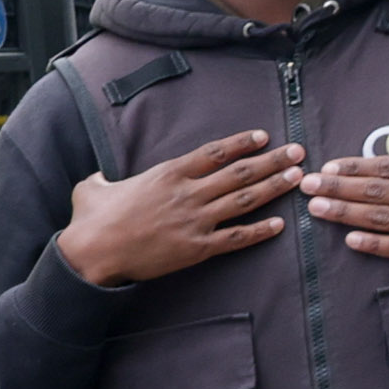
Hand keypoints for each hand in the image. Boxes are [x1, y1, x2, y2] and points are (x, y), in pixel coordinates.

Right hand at [57, 131, 305, 286]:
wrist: (92, 252)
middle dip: (272, 160)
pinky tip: (279, 225)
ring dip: (273, 187)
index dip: (242, 143)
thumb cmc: (90, 220)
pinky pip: (236, 238)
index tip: (263, 137)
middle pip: (239, 172)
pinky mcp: (196, 248)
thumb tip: (100, 177)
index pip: (214, 153)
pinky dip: (259, 231)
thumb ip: (104, 178)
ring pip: (244, 200)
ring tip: (297, 178)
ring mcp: (194, 221)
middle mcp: (187, 193)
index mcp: (167, 174)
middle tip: (298, 152)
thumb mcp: (93, 187)